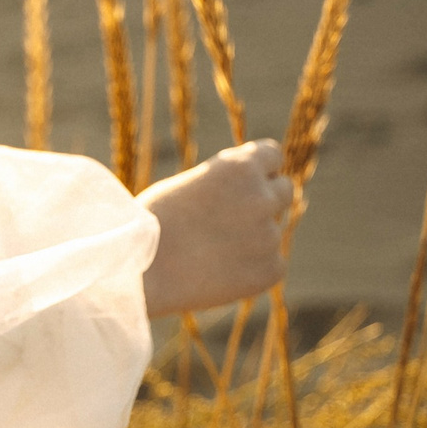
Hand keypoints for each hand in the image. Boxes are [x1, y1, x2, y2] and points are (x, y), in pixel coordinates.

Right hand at [138, 139, 293, 317]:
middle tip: (233, 217)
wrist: (141, 272)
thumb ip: (228, 182)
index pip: (273, 154)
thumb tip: (258, 187)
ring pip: (272, 231)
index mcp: (239, 167)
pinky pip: (271, 263)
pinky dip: (252, 268)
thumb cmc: (150, 223)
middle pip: (285, 190)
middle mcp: (261, 197)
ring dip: (253, 237)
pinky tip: (219, 271)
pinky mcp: (270, 270)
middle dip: (265, 199)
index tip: (244, 183)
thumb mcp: (190, 184)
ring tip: (211, 250)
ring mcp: (269, 235)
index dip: (258, 168)